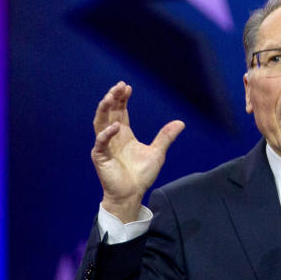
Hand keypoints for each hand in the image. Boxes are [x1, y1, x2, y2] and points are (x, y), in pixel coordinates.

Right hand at [92, 81, 184, 222]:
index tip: (127, 87)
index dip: (122, 98)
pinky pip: (100, 142)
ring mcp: (104, 146)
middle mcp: (112, 137)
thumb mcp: (157, 153)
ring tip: (110, 97)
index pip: (120, 111)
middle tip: (119, 86)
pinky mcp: (100, 157)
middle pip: (109, 112)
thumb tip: (181, 122)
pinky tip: (116, 126)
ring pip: (99, 123)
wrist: (132, 194)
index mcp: (124, 134)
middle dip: (112, 98)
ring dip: (104, 109)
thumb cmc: (141, 175)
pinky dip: (106, 134)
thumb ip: (166, 137)